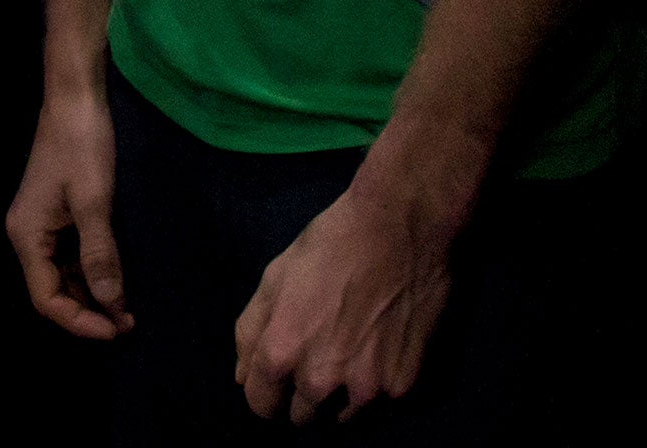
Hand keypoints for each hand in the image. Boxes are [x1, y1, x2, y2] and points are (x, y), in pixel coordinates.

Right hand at [5, 87, 133, 339]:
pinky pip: (69, 254)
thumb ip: (100, 256)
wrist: (76, 96)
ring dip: (91, 292)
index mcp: (27, 235)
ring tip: (128, 304)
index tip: (118, 328)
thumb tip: (112, 305)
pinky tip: (118, 276)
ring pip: (62, 274)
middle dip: (88, 310)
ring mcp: (41, 222)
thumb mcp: (94, 202)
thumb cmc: (82, 145)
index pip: (47, 299)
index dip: (81, 321)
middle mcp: (27, 233)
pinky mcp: (55, 211)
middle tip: (129, 320)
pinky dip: (91, 270)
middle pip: (52, 290)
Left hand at [233, 177, 454, 423]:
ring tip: (350, 350)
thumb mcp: (275, 277)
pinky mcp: (403, 388)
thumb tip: (243, 379)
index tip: (278, 378)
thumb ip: (251, 331)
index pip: (261, 406)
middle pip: (302, 417)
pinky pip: (380, 404)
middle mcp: (321, 381)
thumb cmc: (329, 246)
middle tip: (318, 355)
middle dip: (302, 394)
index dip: (266, 392)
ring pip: (342, 417)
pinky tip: (379, 347)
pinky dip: (376, 385)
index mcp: (282, 352)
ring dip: (340, 396)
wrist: (398, 230)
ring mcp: (366, 389)